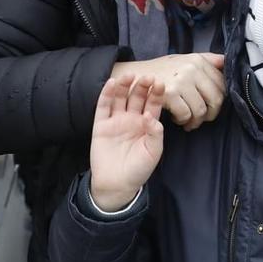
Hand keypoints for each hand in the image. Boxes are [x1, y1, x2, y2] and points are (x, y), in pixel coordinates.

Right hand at [90, 74, 165, 212]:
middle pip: (138, 97)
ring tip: (130, 76)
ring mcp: (116, 121)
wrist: (117, 185)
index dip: (157, 94)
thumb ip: (155, 133)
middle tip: (148, 77)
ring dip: (125, 86)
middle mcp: (132, 119)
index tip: (161, 84)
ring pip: (121, 98)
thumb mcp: (153, 152)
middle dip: (143, 86)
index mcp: (147, 124)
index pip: (153, 104)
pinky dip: (106, 94)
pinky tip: (111, 83)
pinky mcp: (101, 125)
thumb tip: (150, 115)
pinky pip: (103, 106)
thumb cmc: (139, 170)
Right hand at [111, 52, 226, 128]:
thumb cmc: (159, 71)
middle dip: (211, 113)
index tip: (211, 106)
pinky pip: (186, 115)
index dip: (219, 99)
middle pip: (216, 99)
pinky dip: (183, 121)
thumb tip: (226, 61)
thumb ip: (205, 60)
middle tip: (202, 118)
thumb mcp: (182, 59)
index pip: (222, 84)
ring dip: (196, 120)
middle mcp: (191, 68)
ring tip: (188, 120)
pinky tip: (176, 118)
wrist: (131, 76)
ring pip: (201, 110)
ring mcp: (181, 80)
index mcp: (197, 59)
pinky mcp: (169, 94)